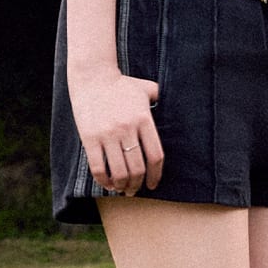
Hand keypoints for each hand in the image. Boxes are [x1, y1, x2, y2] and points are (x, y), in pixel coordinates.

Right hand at [68, 68, 162, 195]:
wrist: (92, 77)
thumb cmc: (121, 85)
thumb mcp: (146, 89)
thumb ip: (161, 99)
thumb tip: (177, 108)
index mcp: (144, 119)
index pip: (155, 156)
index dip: (156, 175)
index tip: (153, 184)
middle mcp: (127, 128)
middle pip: (137, 168)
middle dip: (138, 185)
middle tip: (135, 190)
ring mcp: (107, 134)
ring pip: (119, 171)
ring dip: (122, 186)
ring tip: (122, 189)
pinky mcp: (89, 138)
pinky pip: (98, 167)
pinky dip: (104, 181)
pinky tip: (107, 184)